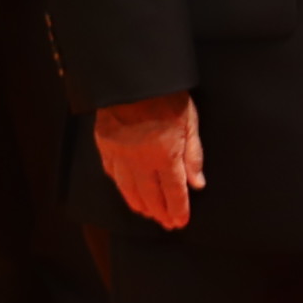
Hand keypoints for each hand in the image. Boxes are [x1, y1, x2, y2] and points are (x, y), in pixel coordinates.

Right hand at [95, 92, 204, 228]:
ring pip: (129, 189)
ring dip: (140, 205)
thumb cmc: (166, 97)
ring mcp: (120, 155)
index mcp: (165, 155)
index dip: (178, 209)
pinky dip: (121, 187)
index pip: (174, 192)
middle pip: (151, 196)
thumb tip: (197, 184)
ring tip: (149, 213)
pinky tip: (128, 192)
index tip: (180, 222)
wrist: (132, 78)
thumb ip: (193, 155)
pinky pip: (112, 174)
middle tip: (167, 223)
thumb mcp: (189, 122)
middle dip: (160, 212)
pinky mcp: (105, 146)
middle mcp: (140, 161)